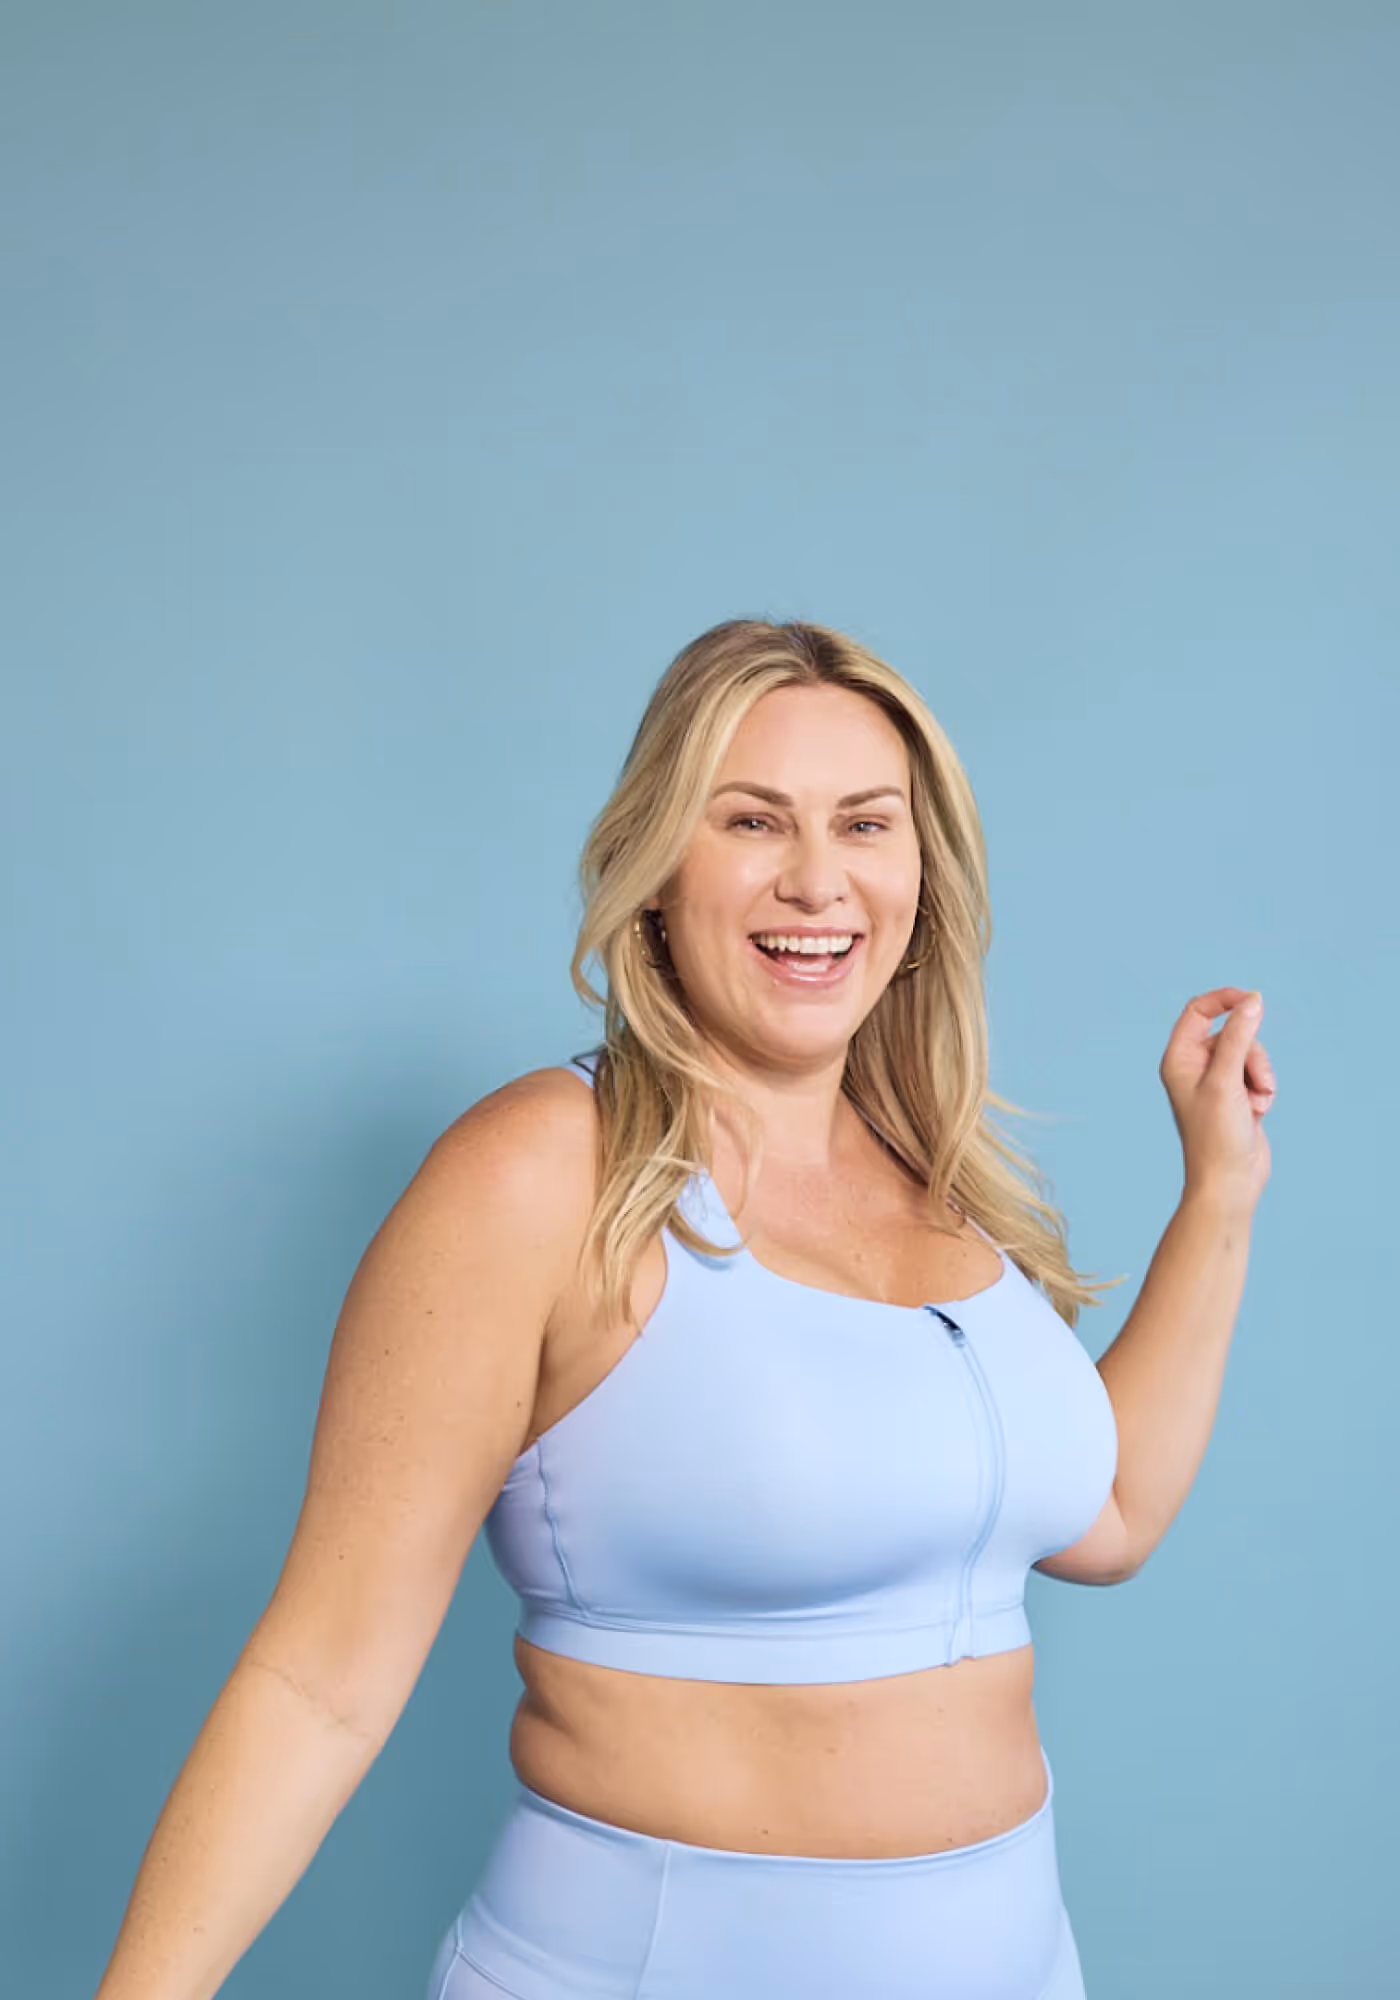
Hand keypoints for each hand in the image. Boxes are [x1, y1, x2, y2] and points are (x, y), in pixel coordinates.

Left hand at [1158, 987, 1274, 1216]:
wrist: (1229, 1181)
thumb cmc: (1217, 1134)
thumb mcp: (1227, 1079)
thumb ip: (1239, 1036)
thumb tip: (1252, 1000)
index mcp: (1178, 1058)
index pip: (1198, 1011)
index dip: (1225, 1000)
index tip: (1253, 999)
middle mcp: (1194, 1067)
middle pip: (1233, 1033)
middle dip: (1252, 1055)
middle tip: (1253, 1084)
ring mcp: (1217, 1082)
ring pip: (1251, 1054)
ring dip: (1261, 1075)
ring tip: (1257, 1103)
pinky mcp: (1237, 1096)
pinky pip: (1258, 1075)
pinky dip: (1264, 1090)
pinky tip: (1259, 1113)